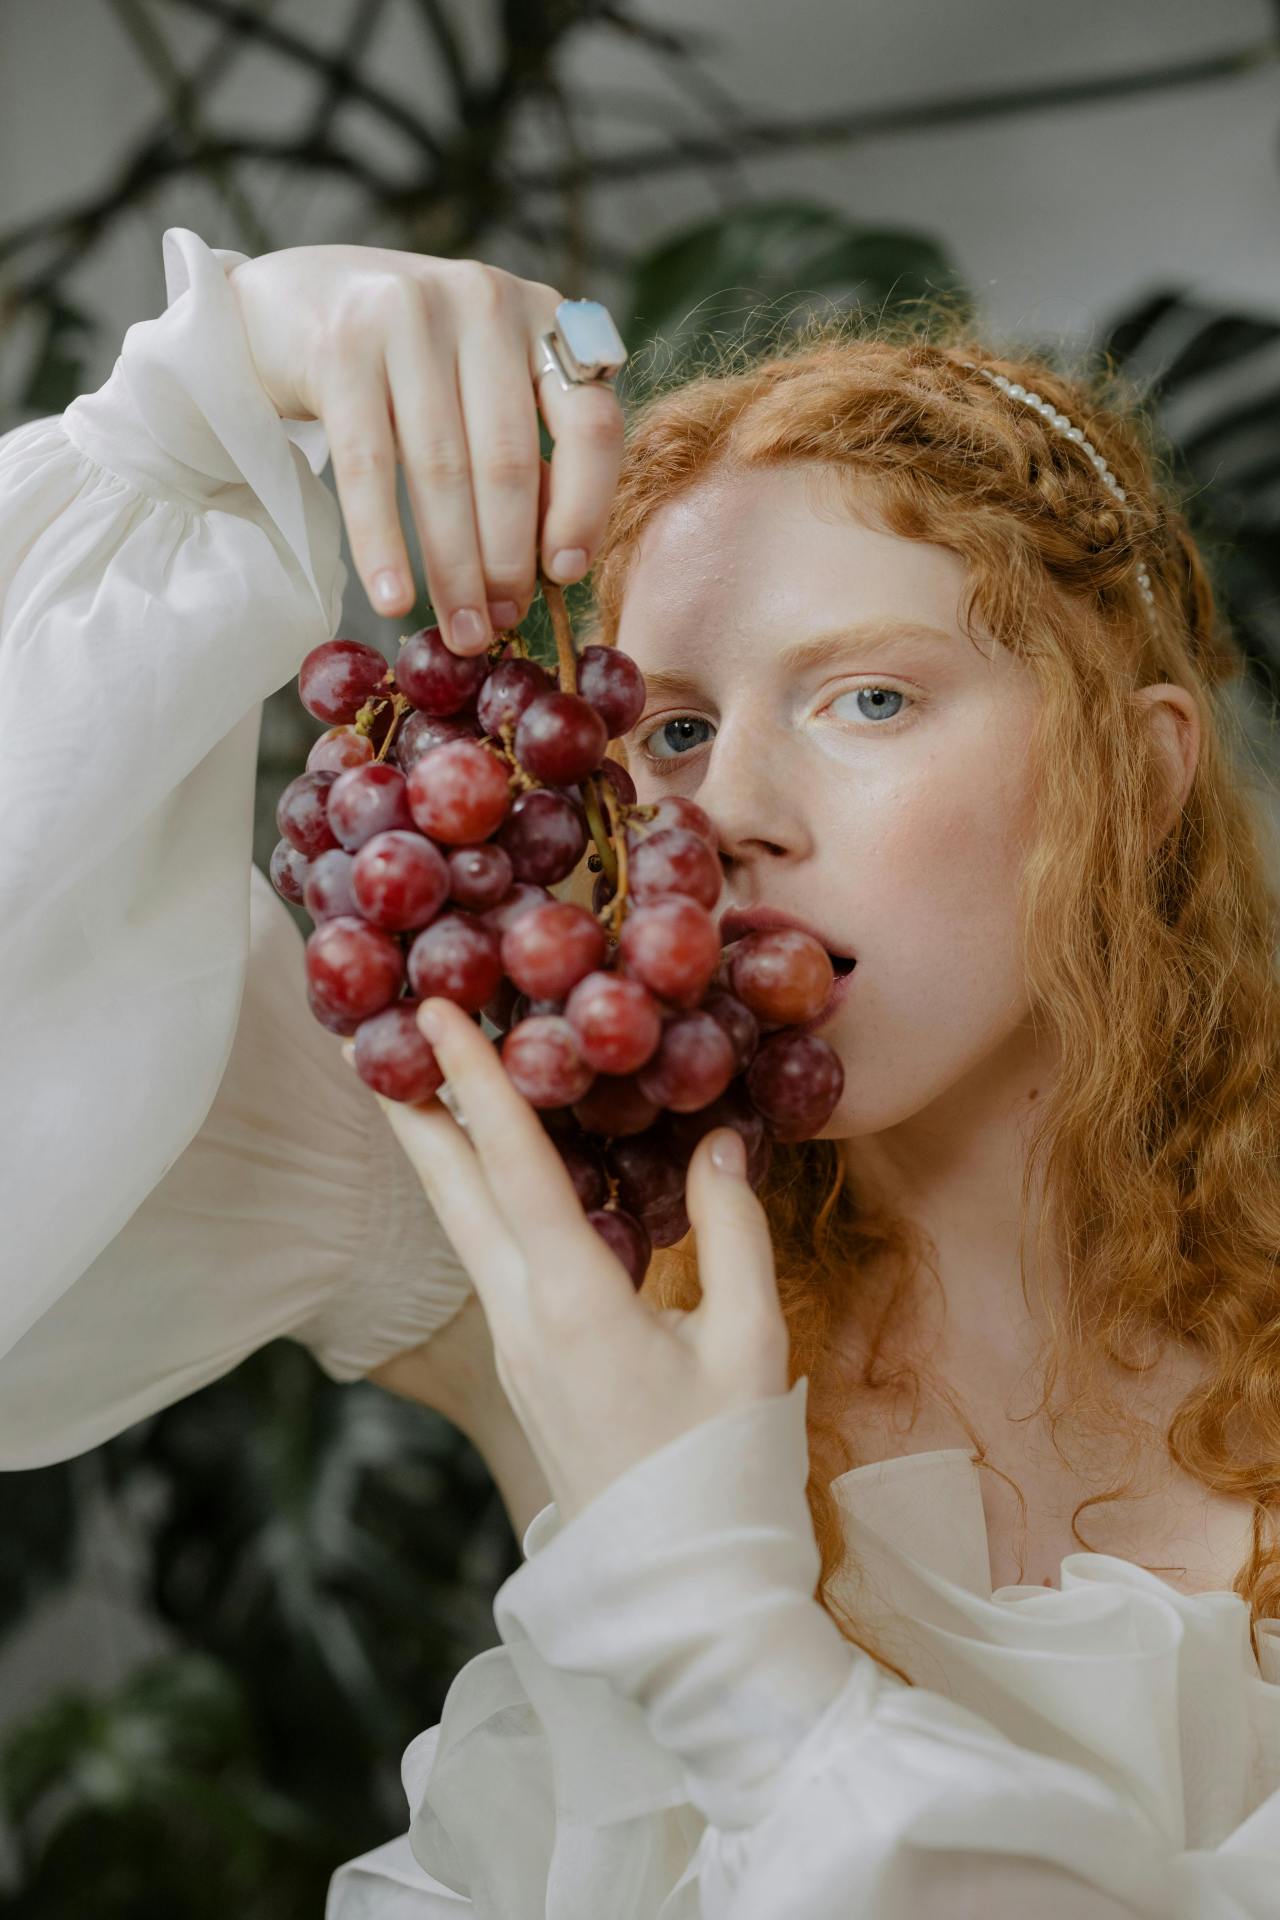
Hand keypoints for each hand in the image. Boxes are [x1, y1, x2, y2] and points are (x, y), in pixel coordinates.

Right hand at [228, 245, 624, 650]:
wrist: (291, 301)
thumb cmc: (405, 364)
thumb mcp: (481, 387)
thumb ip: (527, 449)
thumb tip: (557, 559)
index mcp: (542, 315)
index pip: (590, 422)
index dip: (585, 508)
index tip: (566, 574)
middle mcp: (483, 302)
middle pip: (509, 461)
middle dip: (506, 561)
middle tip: (499, 627)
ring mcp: (409, 314)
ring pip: (442, 471)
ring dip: (452, 568)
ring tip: (458, 631)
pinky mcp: (340, 345)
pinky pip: (368, 468)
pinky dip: (382, 545)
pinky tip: (393, 599)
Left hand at [347, 997, 790, 1527]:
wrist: (684, 1590)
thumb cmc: (725, 1470)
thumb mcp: (749, 1341)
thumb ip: (732, 1230)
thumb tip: (715, 1139)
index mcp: (573, 1303)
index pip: (512, 1166)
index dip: (475, 1082)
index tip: (433, 1014)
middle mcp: (522, 1318)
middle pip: (452, 1193)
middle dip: (412, 1109)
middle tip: (371, 1036)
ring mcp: (515, 1348)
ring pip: (461, 1227)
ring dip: (436, 1152)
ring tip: (415, 1088)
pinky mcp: (525, 1367)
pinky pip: (488, 1258)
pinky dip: (476, 1197)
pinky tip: (488, 1177)